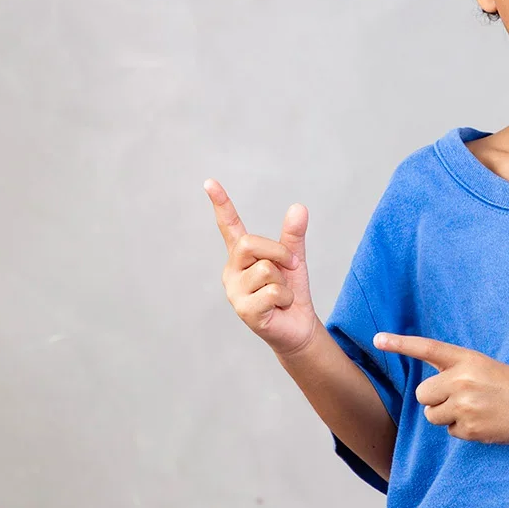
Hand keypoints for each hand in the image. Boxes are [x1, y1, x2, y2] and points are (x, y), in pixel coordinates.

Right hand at [205, 179, 318, 357]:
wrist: (298, 325)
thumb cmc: (290, 291)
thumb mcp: (293, 259)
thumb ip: (293, 235)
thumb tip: (298, 206)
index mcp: (241, 256)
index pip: (229, 226)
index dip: (221, 204)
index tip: (209, 182)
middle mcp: (232, 271)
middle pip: (249, 243)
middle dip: (278, 252)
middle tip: (291, 266)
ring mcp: (234, 292)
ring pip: (266, 269)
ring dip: (284, 281)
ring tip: (281, 294)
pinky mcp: (244, 310)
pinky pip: (273, 291)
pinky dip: (285, 298)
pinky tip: (278, 307)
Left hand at [373, 332, 508, 444]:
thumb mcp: (483, 367)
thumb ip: (455, 371)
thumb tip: (429, 391)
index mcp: (467, 359)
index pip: (428, 348)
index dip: (400, 344)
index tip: (377, 338)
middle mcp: (462, 379)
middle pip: (423, 394)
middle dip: (434, 400)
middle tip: (458, 399)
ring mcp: (465, 405)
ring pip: (432, 415)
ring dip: (446, 416)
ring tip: (474, 410)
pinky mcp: (469, 428)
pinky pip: (450, 431)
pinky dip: (463, 430)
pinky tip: (483, 422)